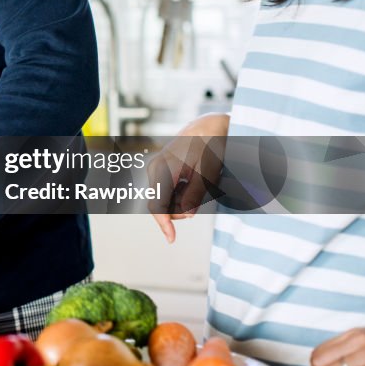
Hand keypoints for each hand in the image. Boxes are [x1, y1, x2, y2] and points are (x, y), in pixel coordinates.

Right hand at [148, 113, 228, 242]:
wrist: (208, 126)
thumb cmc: (209, 146)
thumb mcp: (207, 171)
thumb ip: (195, 195)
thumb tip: (186, 216)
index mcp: (162, 169)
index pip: (157, 205)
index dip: (164, 224)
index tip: (171, 239)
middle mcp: (155, 170)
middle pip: (161, 204)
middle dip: (180, 211)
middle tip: (203, 197)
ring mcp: (157, 170)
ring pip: (166, 199)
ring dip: (184, 202)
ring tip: (202, 185)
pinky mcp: (162, 171)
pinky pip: (169, 192)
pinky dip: (183, 194)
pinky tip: (196, 181)